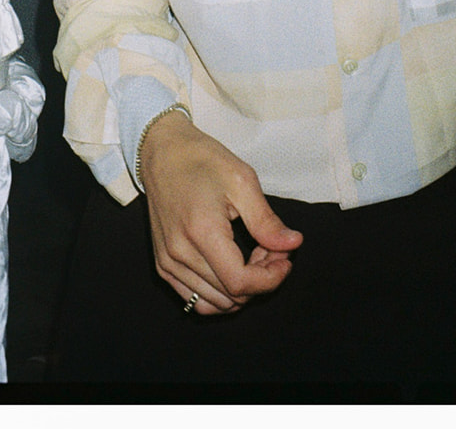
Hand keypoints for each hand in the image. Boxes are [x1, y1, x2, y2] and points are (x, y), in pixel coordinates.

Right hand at [140, 111, 302, 314]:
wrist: (163, 151)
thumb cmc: (202, 160)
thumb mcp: (241, 180)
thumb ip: (266, 220)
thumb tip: (293, 245)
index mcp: (201, 231)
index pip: (240, 282)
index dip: (270, 279)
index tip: (285, 258)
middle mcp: (180, 253)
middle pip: (231, 296)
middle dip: (261, 279)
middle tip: (271, 248)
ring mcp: (168, 262)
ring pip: (215, 303)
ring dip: (242, 288)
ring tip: (252, 255)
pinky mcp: (163, 265)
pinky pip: (196, 300)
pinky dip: (220, 293)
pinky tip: (231, 265)